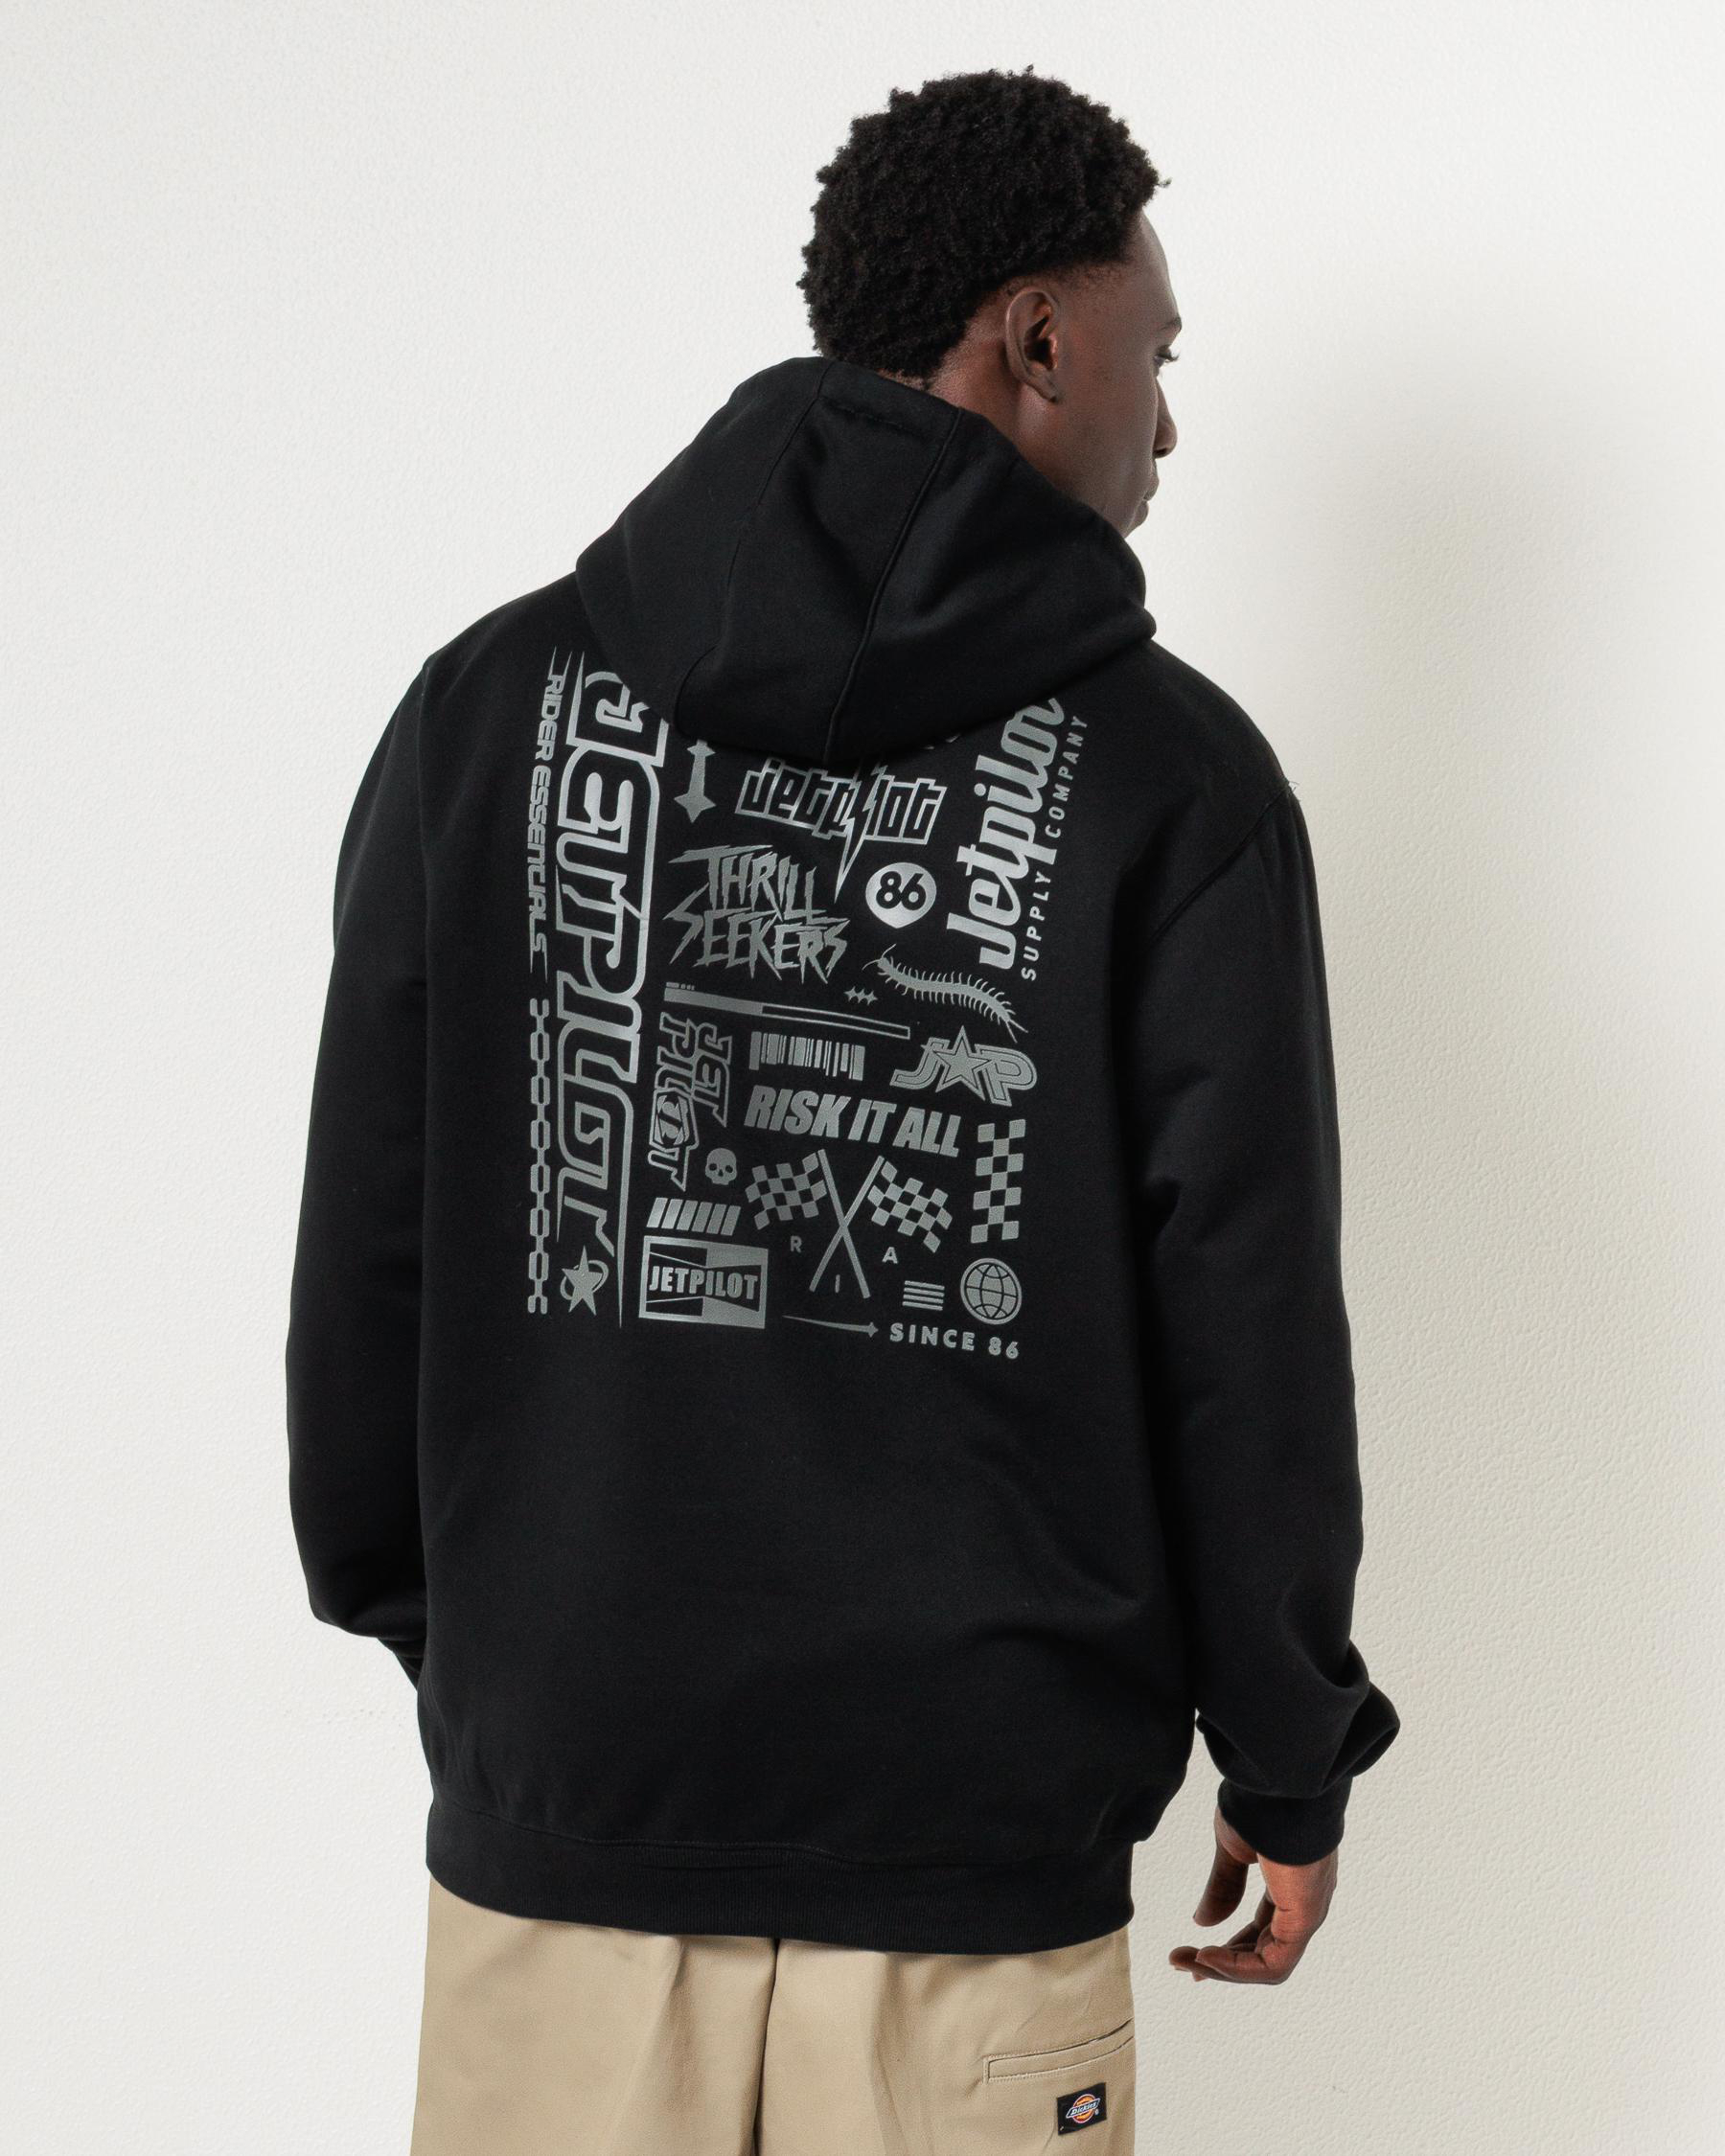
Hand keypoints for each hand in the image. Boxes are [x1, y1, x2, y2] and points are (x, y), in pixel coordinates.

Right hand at [1168, 1806, 1337, 1984]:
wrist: (1282, 1786)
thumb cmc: (1262, 1807)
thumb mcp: (1233, 1850)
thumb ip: (1223, 1886)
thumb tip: (1202, 1923)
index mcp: (1291, 1887)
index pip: (1262, 1931)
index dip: (1229, 1948)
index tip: (1193, 1952)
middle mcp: (1303, 1906)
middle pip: (1264, 1952)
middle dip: (1222, 1963)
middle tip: (1183, 1963)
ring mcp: (1306, 1914)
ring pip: (1268, 1964)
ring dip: (1225, 1969)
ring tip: (1187, 1963)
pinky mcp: (1304, 1919)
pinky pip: (1273, 1963)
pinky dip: (1238, 1967)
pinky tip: (1206, 1957)